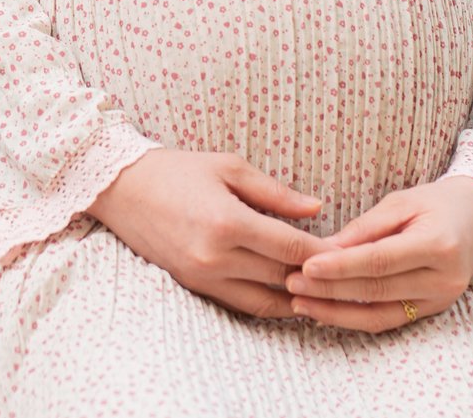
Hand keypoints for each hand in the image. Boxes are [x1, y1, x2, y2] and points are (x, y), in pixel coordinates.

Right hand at [85, 149, 333, 320]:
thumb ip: (275, 193)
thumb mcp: (228, 168)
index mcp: (227, 222)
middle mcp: (215, 257)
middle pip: (283, 278)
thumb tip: (317, 208)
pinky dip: (270, 303)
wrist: (122, 190)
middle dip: (318, 277)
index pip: (291, 248)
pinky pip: (243, 304)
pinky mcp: (195, 287)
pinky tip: (290, 295)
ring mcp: (204, 277)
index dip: (325, 253)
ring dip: (297, 298)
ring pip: (266, 302)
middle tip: (346, 270)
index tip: (350, 250)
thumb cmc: (178, 170)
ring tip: (323, 289)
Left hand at [282, 175, 472, 332]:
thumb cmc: (437, 202)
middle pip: (376, 290)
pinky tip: (325, 311)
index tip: (305, 265)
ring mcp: (441, 299)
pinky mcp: (434, 310)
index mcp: (438, 245)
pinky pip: (389, 319)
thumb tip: (325, 249)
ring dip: (336, 311)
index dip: (341, 267)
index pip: (380, 261)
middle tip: (291, 283)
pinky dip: (355, 317)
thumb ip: (365, 228)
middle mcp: (443, 279)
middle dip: (330, 289)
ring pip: (380, 313)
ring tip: (299, 302)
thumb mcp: (401, 202)